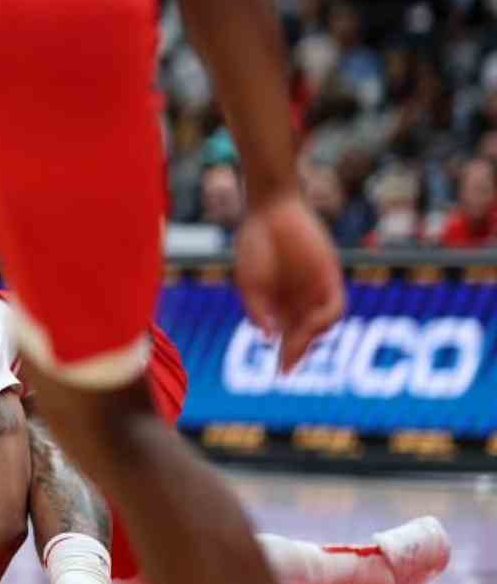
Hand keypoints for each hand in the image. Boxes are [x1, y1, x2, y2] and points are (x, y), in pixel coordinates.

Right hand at [234, 192, 345, 371]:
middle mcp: (300, 299)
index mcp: (279, 302)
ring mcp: (316, 289)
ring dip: (309, 338)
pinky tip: (310, 325)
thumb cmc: (253, 243)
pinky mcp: (330, 276)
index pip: (288, 336)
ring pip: (321, 325)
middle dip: (297, 353)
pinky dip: (324, 320)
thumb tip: (268, 337)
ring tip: (295, 346)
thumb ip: (258, 310)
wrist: (269, 210)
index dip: (287, 356)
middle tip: (286, 368)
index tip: (280, 373)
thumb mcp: (249, 283)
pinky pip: (334, 307)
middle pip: (305, 335)